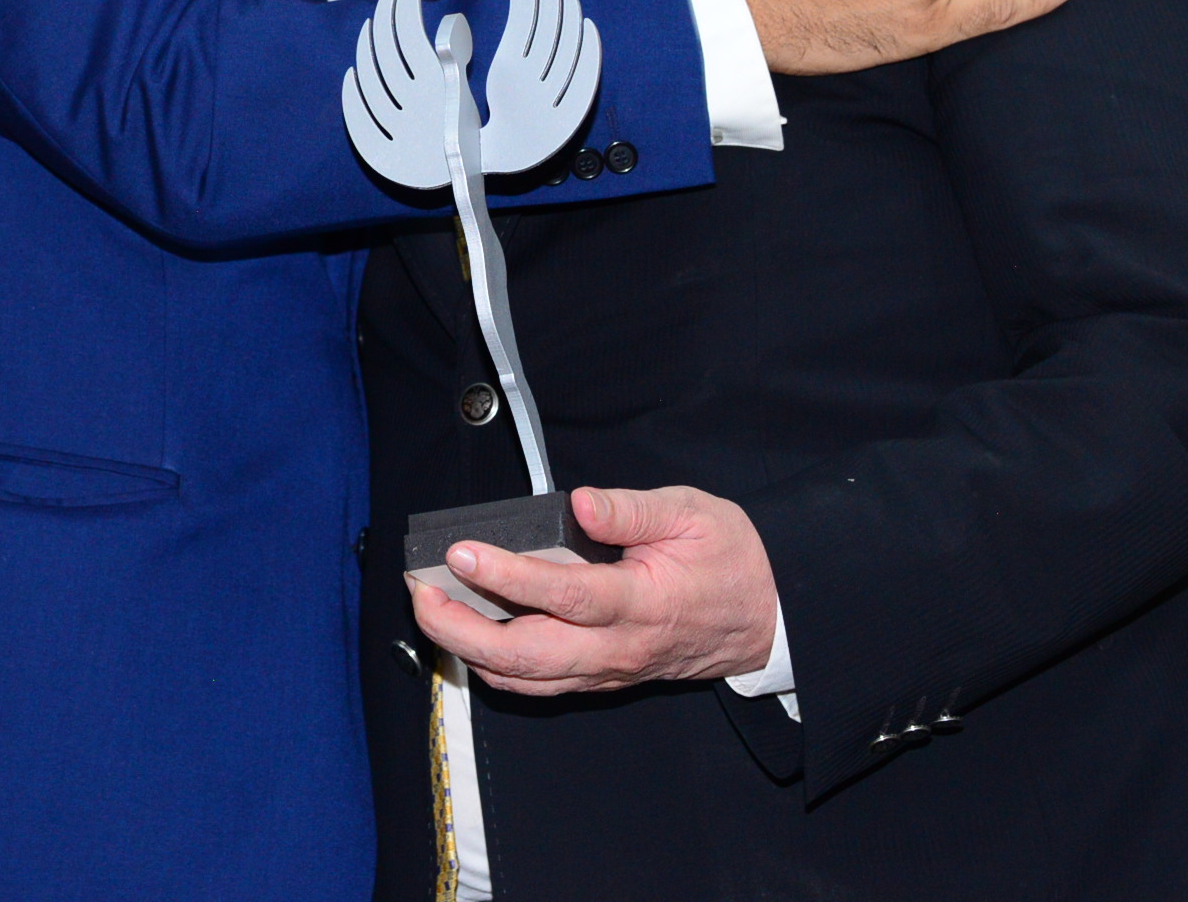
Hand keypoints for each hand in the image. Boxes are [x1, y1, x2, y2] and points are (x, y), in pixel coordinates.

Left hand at [411, 486, 778, 695]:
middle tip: (421, 593)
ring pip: (526, 679)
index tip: (463, 553)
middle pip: (527, 655)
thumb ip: (632, 510)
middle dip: (462, 629)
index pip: (564, 596)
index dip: (507, 577)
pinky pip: (540, 685)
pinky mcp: (602, 677)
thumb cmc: (731, 561)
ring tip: (431, 610)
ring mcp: (608, 669)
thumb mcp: (693, 514)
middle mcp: (618, 648)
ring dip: (469, 651)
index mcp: (642, 603)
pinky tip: (469, 637)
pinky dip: (496, 667)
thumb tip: (580, 503)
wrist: (766, 617)